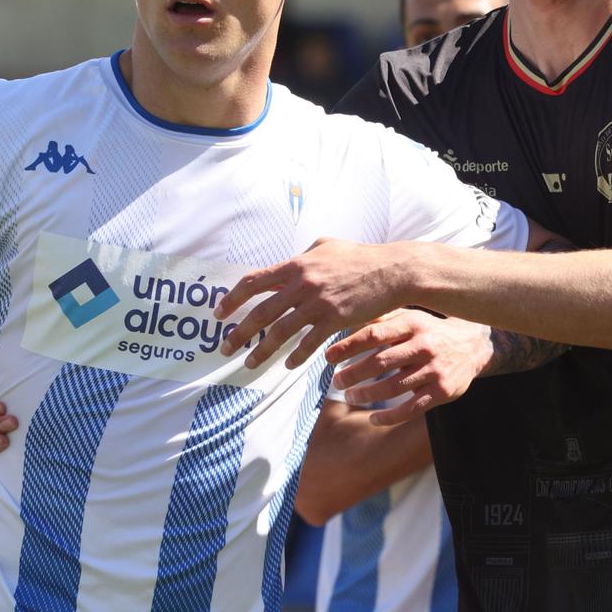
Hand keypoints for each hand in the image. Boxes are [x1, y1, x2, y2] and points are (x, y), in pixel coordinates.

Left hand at [215, 239, 417, 369]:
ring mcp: (318, 303)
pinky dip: (297, 356)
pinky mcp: (335, 319)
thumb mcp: (326, 246)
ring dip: (263, 351)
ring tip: (250, 364)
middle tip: (225, 348)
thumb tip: (287, 262)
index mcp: (296, 265)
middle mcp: (302, 284)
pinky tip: (289, 366)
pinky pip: (310, 342)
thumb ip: (303, 254)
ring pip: (281, 332)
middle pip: (261, 312)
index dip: (233, 299)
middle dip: (239, 333)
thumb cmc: (360, 257)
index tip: (220, 314)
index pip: (254, 282)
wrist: (392, 271)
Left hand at [325, 310, 492, 421]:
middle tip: (336, 381)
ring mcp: (434, 370)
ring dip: (366, 395)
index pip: (374, 334)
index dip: (348, 346)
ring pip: (393, 387)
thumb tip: (347, 319)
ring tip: (350, 397)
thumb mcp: (411, 317)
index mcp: (412, 323)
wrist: (474, 346)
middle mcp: (424, 345)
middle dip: (353, 374)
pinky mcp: (442, 391)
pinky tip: (373, 419)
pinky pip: (411, 408)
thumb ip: (383, 320)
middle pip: (380, 362)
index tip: (328, 357)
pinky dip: (389, 417)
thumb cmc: (431, 331)